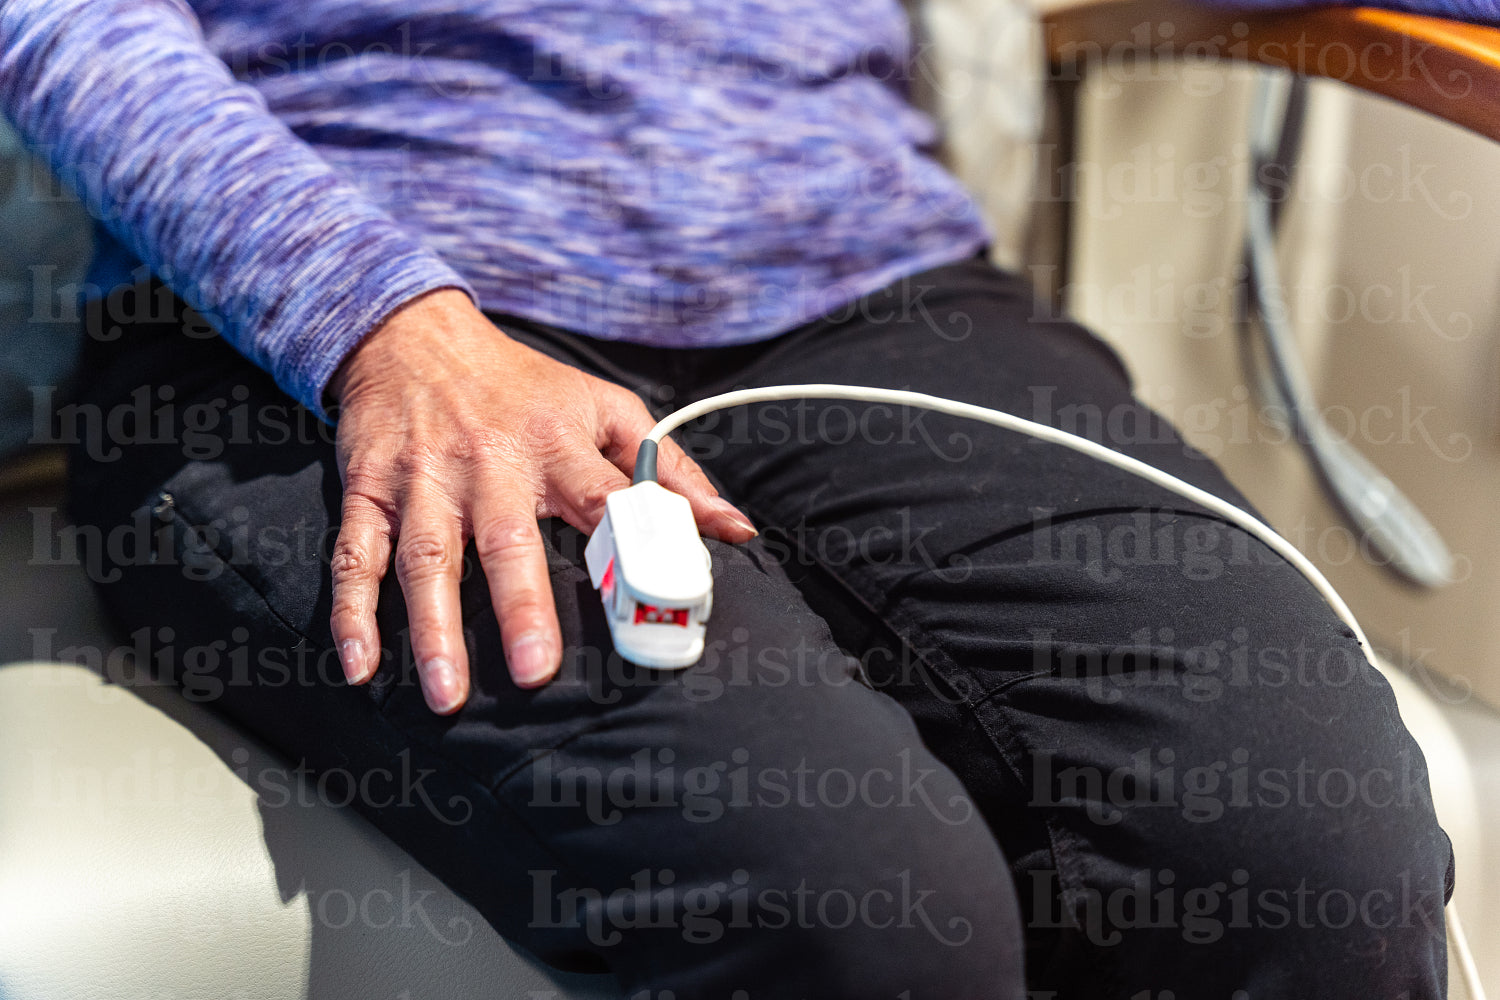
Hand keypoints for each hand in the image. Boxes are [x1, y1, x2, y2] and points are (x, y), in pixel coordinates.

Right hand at [325, 289, 756, 712]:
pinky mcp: (370, 490)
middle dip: (519, 605)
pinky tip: (359, 665)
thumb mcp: (606, 408)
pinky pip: (356, 554)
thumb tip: (735, 530)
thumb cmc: (523, 387)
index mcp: (557, 445)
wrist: (415, 336)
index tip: (648, 603)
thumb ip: (669, 471)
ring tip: (447, 694)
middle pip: (505, 539)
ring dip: (432, 628)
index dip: (628, 545)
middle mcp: (489, 465)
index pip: (601, 497)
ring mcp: (424, 481)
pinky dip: (351, 610)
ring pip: (425, 557)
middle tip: (533, 672)